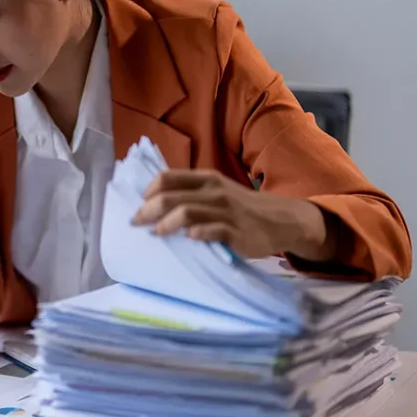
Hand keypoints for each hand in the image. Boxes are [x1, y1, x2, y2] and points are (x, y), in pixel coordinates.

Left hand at [131, 169, 334, 261]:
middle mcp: (213, 191)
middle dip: (148, 210)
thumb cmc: (240, 208)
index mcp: (206, 179)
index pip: (168, 177)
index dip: (150, 190)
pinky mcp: (236, 232)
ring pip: (187, 212)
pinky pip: (212, 231)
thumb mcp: (217, 191)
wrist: (280, 220)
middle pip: (171, 196)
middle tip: (136, 223)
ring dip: (166, 223)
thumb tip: (155, 203)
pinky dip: (196, 234)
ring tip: (156, 233)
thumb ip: (192, 193)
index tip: (140, 204)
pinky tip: (188, 239)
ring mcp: (225, 211)